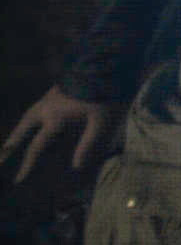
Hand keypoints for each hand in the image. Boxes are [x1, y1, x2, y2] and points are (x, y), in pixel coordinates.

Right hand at [2, 86, 123, 182]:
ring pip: (28, 116)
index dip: (27, 165)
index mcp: (55, 118)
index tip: (18, 180)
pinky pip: (36, 109)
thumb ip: (88, 144)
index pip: (36, 147)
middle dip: (11, 145)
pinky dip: (31, 119)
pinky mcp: (56, 90)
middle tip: (1, 159)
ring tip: (12, 142)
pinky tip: (37, 122)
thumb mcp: (102, 121)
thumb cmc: (107, 94)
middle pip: (22, 129)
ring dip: (19, 130)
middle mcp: (46, 107)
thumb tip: (75, 167)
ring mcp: (49, 97)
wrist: (107, 64)